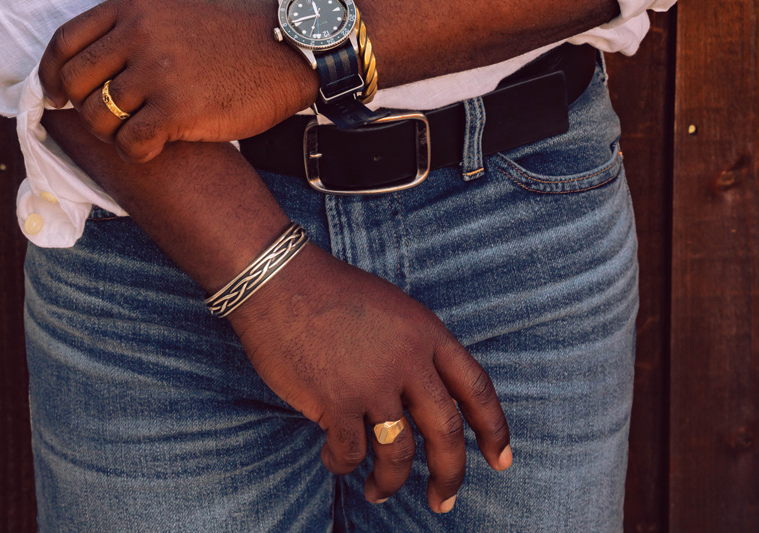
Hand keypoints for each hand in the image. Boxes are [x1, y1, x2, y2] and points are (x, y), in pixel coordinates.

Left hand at [39, 0, 314, 162]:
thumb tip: (77, 61)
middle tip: (106, 119)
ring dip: (112, 132)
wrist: (287, 47)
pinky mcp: (179, 109)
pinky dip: (138, 152)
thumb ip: (127, 25)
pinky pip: (130, 144)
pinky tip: (158, 145)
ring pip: (98, 118)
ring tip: (139, 129)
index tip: (57, 95)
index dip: (51, 74)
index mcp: (133, 5)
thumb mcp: (172, 7)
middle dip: (82, 107)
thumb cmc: (228, 32)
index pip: (64, 42)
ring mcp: (158, 71)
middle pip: (73, 83)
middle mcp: (139, 34)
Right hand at [228, 241, 512, 512]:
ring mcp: (373, 382)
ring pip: (399, 453)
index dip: (494, 429)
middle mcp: (408, 359)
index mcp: (426, 332)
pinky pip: (350, 453)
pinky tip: (333, 458)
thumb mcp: (391, 309)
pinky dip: (342, 463)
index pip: (476, 388)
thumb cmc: (329, 291)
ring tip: (378, 491)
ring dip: (391, 482)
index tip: (500, 461)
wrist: (278, 278)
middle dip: (450, 475)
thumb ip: (414, 350)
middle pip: (447, 432)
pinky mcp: (336, 401)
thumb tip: (424, 400)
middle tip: (444, 501)